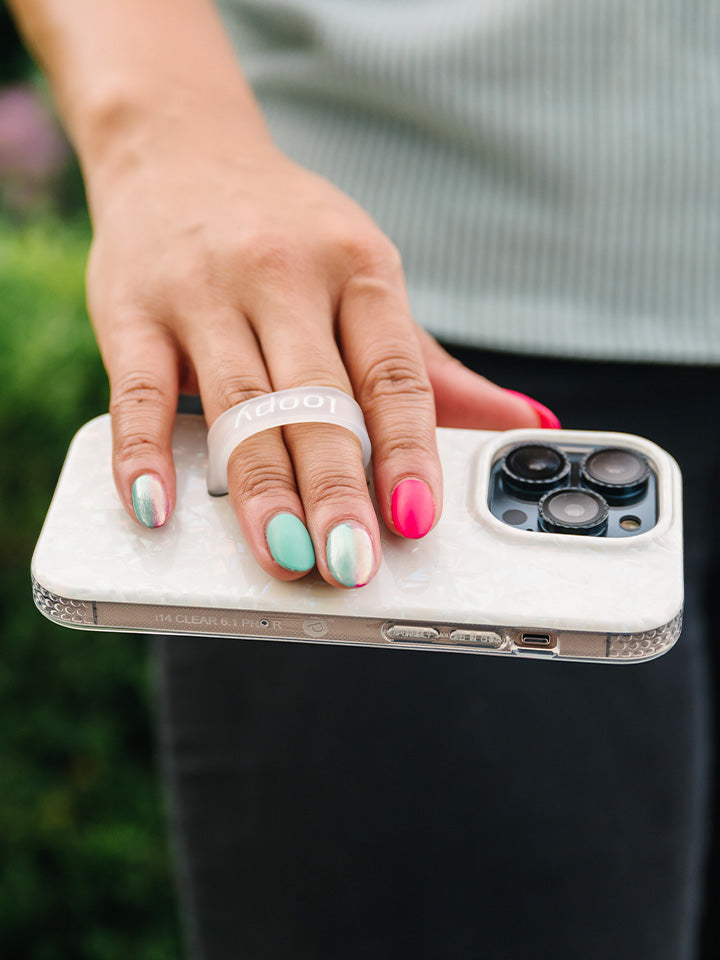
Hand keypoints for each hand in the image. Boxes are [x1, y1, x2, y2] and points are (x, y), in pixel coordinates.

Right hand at [86, 124, 544, 586]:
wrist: (181, 150)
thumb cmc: (287, 233)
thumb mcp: (368, 282)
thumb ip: (433, 369)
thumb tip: (523, 425)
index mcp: (359, 270)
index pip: (394, 374)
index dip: (409, 451)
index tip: (417, 518)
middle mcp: (284, 275)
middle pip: (318, 398)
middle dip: (336, 488)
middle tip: (352, 562)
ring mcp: (204, 291)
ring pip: (238, 402)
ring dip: (260, 487)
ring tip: (283, 553)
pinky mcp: (132, 309)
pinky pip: (138, 390)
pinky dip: (145, 453)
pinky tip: (158, 506)